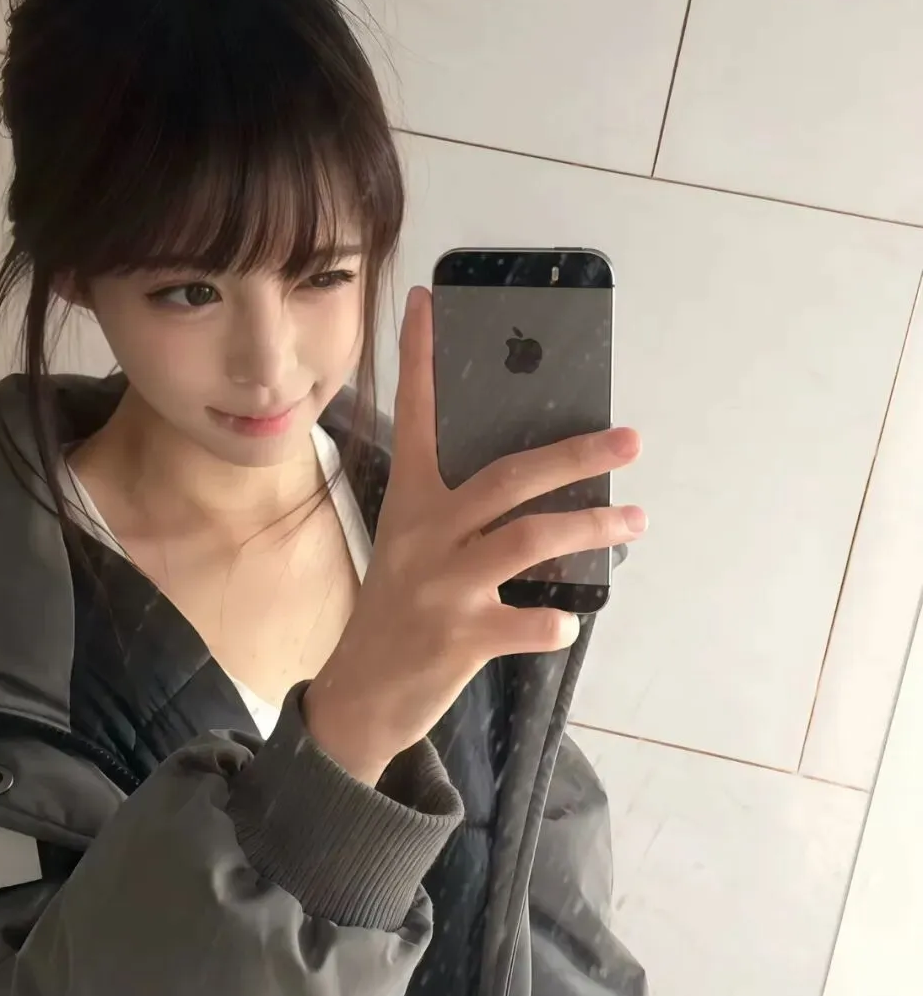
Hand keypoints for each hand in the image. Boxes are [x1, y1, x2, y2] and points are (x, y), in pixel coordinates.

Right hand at [305, 286, 645, 784]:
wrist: (359, 695)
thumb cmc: (395, 610)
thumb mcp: (410, 548)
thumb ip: (454, 512)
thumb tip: (528, 481)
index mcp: (409, 504)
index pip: (415, 417)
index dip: (421, 357)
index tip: (428, 300)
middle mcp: (425, 536)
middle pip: (508, 477)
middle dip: (574, 451)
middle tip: (629, 438)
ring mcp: (443, 587)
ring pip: (531, 538)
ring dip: (593, 525)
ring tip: (634, 518)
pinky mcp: (462, 638)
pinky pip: (534, 621)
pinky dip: (558, 621)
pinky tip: (564, 620)